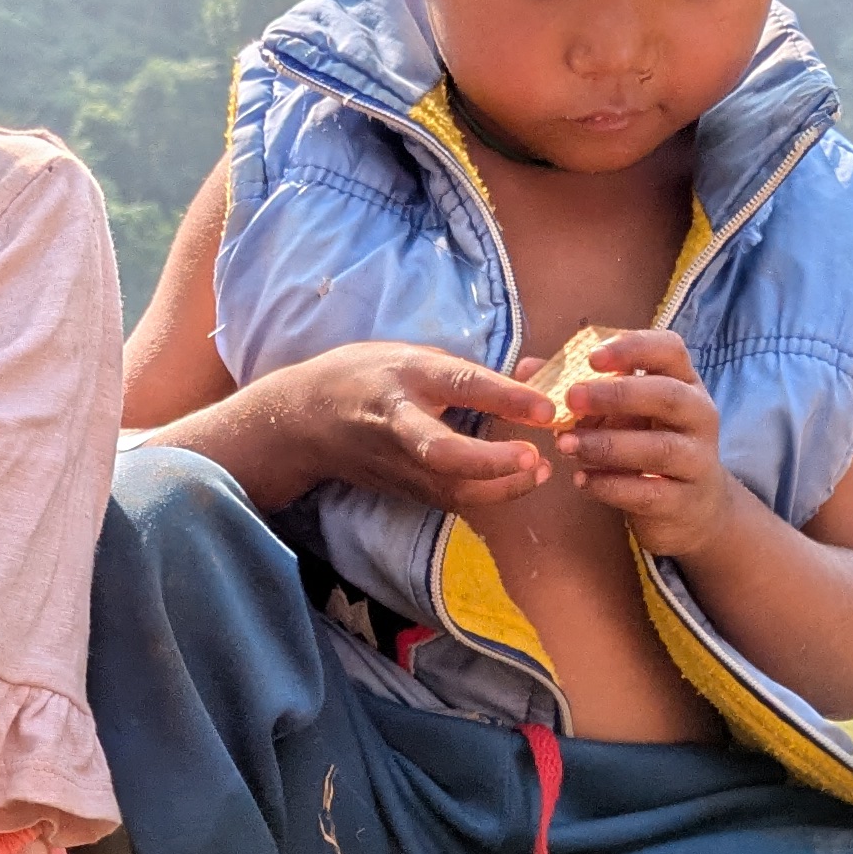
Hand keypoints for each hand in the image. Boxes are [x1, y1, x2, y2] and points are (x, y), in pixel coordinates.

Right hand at [262, 341, 559, 511]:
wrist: (305, 421)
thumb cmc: (366, 375)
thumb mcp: (413, 355)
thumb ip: (470, 369)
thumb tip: (536, 373)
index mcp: (407, 375)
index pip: (461, 385)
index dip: (506, 398)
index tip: (546, 409)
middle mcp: (401, 421)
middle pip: (444, 451)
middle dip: (492, 461)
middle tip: (534, 457)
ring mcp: (399, 462)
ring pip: (450, 488)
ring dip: (500, 487)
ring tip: (540, 472)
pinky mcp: (401, 488)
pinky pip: (449, 498)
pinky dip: (487, 494)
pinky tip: (517, 482)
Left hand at [553, 330, 733, 562]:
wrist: (692, 509)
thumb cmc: (648, 445)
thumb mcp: (623, 413)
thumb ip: (581, 389)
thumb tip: (526, 368)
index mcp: (684, 383)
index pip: (670, 350)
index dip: (633, 347)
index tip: (591, 357)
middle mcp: (698, 416)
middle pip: (666, 395)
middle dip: (616, 395)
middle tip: (571, 399)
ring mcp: (696, 460)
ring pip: (658, 447)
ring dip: (607, 444)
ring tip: (565, 444)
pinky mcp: (683, 500)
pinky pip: (648, 492)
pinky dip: (611, 486)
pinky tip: (581, 481)